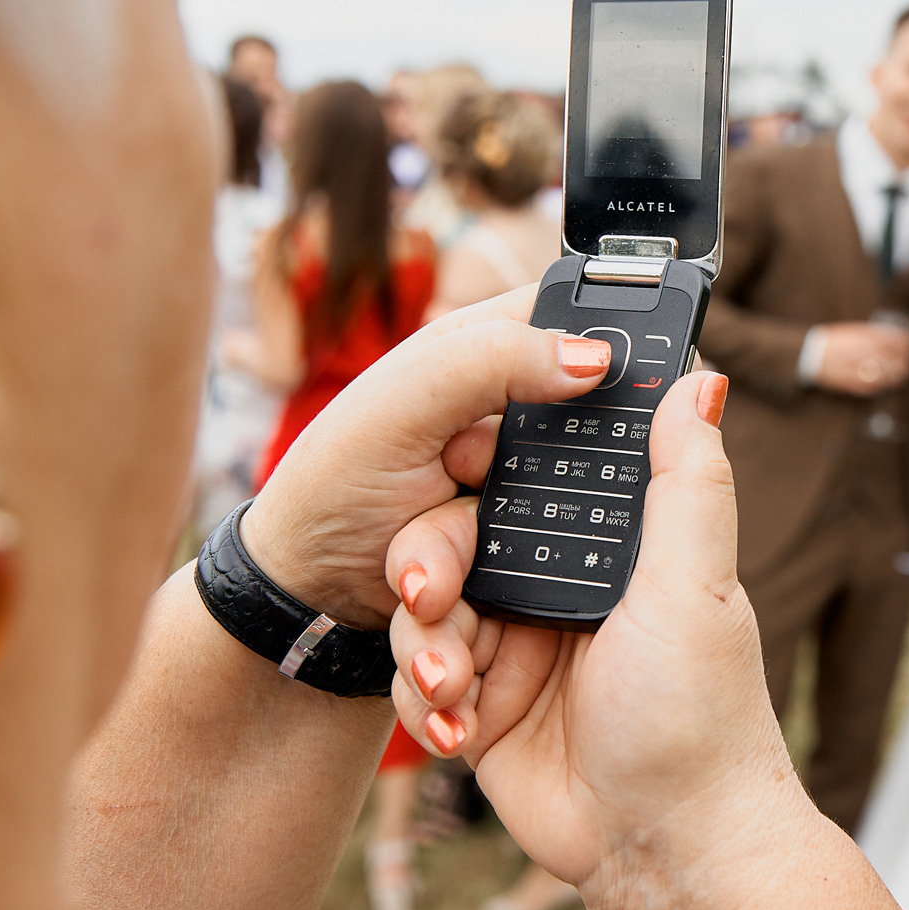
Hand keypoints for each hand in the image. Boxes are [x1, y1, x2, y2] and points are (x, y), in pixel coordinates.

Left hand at [237, 287, 611, 626]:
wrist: (309, 591)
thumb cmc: (331, 484)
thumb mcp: (401, 407)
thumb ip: (490, 362)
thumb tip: (594, 356)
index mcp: (482, 345)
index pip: (572, 319)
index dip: (599, 343)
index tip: (590, 386)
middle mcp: (509, 406)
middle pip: (588, 416)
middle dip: (537, 461)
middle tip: (458, 471)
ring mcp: (521, 473)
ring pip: (572, 490)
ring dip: (508, 522)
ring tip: (436, 529)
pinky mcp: (524, 531)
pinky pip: (553, 545)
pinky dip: (511, 561)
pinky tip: (454, 562)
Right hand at [381, 372, 798, 893]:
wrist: (666, 851)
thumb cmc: (702, 719)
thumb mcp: (699, 587)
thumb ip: (687, 483)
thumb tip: (699, 378)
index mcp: (612, 548)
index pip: (530, 477)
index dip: (482, 466)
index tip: (447, 460)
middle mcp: (558, 589)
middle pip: (456, 537)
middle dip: (430, 566)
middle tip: (434, 596)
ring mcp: (514, 649)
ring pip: (426, 609)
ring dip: (427, 646)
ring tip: (457, 691)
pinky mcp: (478, 712)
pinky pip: (417, 680)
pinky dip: (423, 701)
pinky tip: (455, 732)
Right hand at [814, 321, 908, 396]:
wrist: (810, 353)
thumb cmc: (835, 340)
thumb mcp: (854, 330)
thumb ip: (874, 334)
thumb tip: (896, 338)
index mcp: (863, 337)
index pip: (893, 340)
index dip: (906, 344)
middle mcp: (861, 352)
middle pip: (891, 359)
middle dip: (904, 361)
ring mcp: (855, 369)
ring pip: (883, 375)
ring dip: (894, 376)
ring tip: (900, 374)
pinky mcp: (849, 383)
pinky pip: (870, 387)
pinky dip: (880, 385)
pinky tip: (884, 383)